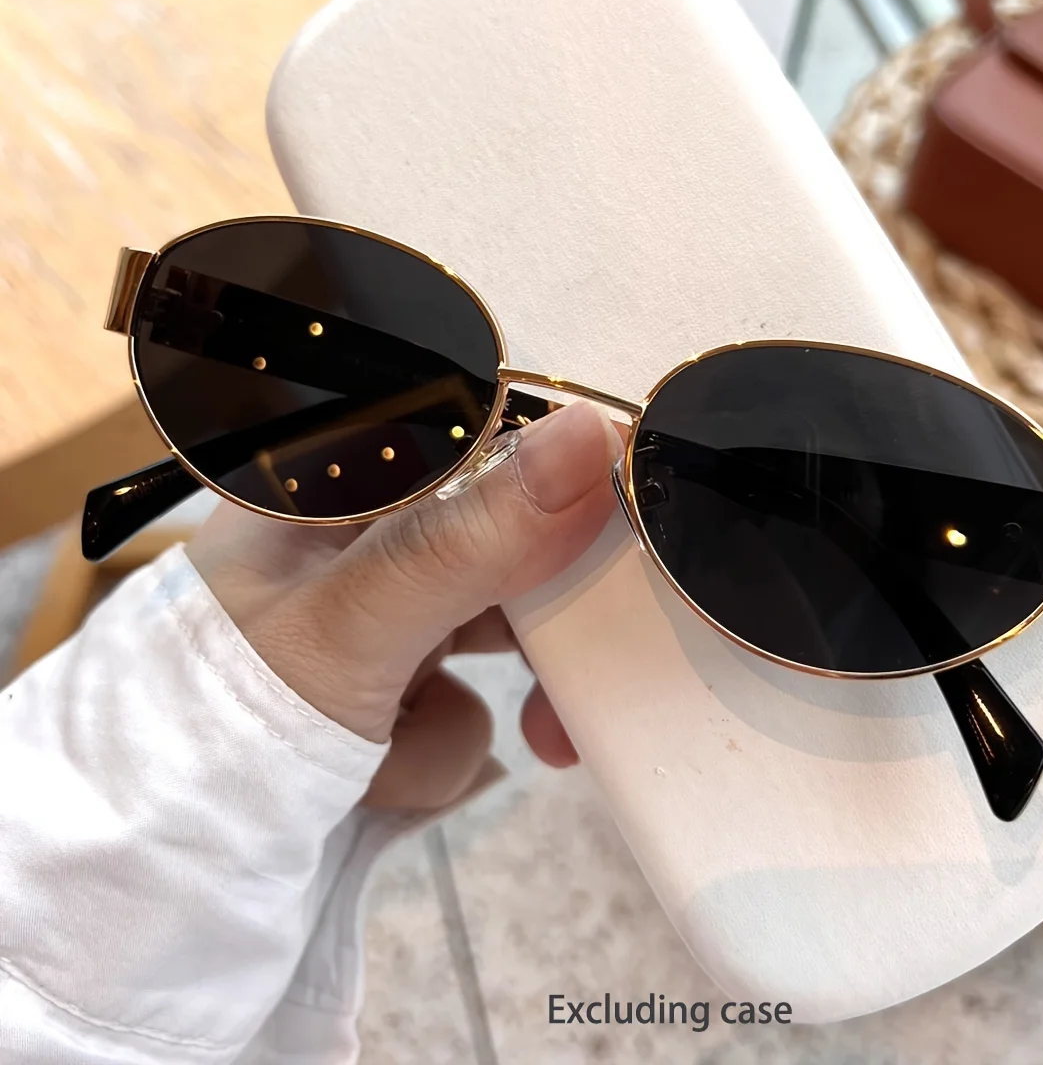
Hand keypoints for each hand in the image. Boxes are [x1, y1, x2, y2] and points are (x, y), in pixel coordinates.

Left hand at [185, 402, 617, 808]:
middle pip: (505, 537)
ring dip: (477, 701)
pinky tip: (379, 775)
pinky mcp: (395, 686)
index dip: (559, 467)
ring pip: (500, 629)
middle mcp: (362, 540)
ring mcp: (381, 617)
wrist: (160, 870)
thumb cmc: (220, 720)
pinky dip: (441, 748)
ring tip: (424, 749)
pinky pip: (469, 700)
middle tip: (584, 662)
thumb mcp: (354, 624)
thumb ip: (472, 538)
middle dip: (537, 620)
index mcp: (333, 482)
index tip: (620, 512)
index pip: (477, 435)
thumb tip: (594, 436)